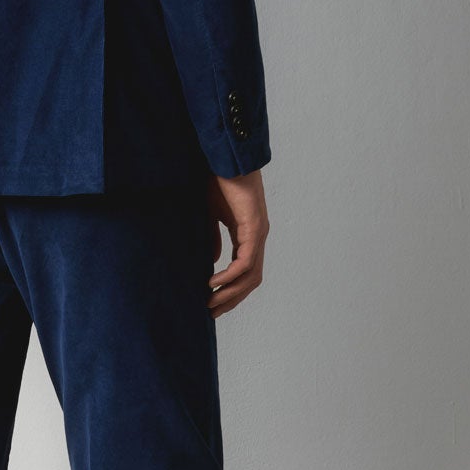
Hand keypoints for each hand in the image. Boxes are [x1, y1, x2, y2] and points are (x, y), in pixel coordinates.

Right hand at [206, 166, 269, 316]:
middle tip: (211, 313)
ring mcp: (258, 232)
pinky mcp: (254, 227)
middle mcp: (257, 236)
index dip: (230, 290)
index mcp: (248, 234)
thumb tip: (214, 262)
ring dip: (231, 293)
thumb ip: (213, 238)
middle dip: (232, 299)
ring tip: (210, 303)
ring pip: (251, 275)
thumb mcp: (211, 215)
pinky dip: (230, 275)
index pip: (245, 271)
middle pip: (251, 280)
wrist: (225, 156)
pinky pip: (245, 260)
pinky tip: (213, 282)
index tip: (211, 302)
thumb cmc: (218, 179)